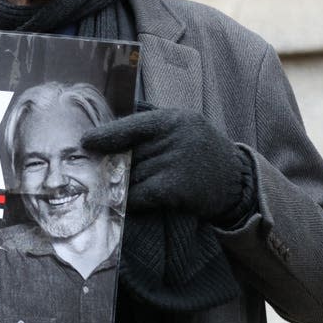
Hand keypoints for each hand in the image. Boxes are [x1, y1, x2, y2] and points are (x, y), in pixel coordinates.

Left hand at [82, 107, 252, 223]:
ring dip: (120, 187)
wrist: (237, 181)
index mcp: (173, 119)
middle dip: (112, 166)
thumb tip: (110, 136)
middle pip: (128, 154)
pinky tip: (128, 203)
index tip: (85, 142)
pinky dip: (131, 200)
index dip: (105, 135)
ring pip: (132, 176)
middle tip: (94, 174)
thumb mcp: (183, 129)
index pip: (131, 126)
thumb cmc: (202, 154)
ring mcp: (177, 161)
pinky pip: (141, 194)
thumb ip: (152, 127)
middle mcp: (176, 137)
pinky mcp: (177, 186)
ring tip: (111, 191)